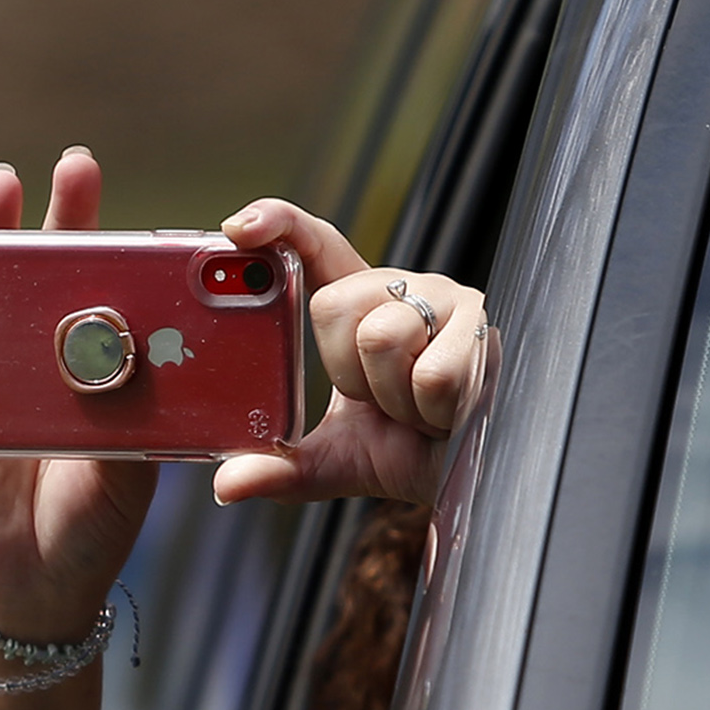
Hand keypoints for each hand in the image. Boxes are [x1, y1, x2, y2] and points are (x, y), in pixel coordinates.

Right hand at [0, 149, 161, 652]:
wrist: (24, 584)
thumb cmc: (90, 531)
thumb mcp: (126, 480)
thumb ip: (126, 429)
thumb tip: (124, 376)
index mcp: (116, 378)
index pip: (128, 300)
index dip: (133, 255)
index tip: (148, 217)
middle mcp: (63, 366)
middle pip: (62, 278)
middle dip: (65, 219)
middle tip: (76, 163)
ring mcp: (7, 377)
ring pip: (1, 295)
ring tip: (0, 182)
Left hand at [211, 198, 487, 508]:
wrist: (470, 475)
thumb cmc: (406, 450)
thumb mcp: (332, 460)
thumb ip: (280, 468)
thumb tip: (228, 484)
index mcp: (361, 305)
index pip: (318, 247)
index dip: (279, 224)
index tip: (237, 230)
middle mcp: (402, 290)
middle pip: (333, 303)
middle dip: (345, 371)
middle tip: (376, 400)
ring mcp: (446, 301)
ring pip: (381, 337)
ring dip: (391, 397)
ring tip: (413, 409)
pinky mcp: (481, 328)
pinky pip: (430, 375)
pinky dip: (429, 411)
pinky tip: (444, 413)